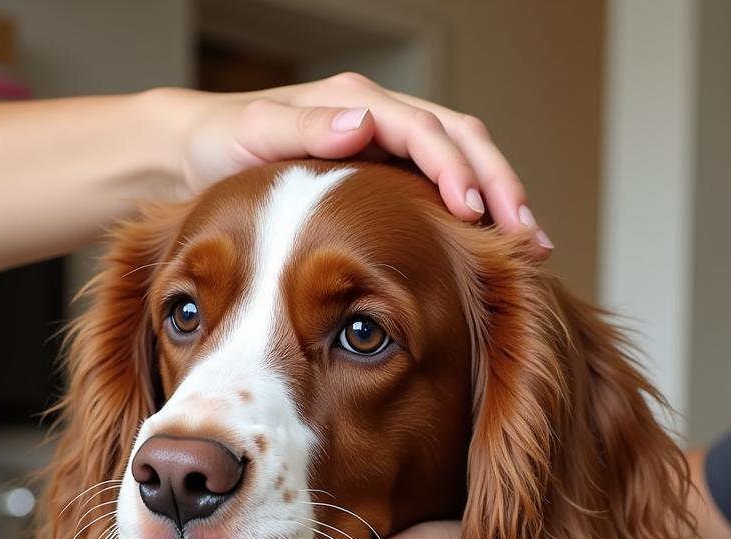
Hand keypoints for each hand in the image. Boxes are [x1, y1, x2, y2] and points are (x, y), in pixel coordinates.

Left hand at [158, 73, 552, 256]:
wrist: (201, 151)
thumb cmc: (223, 146)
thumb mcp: (253, 133)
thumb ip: (305, 128)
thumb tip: (362, 124)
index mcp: (355, 103)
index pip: (426, 132)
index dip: (455, 171)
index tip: (474, 213)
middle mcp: (380, 117)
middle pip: (462, 142)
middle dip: (500, 187)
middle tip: (527, 236)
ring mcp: (388, 143)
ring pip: (464, 162)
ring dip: (500, 200)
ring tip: (529, 244)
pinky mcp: (388, 171)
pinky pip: (444, 185)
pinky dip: (476, 211)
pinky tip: (492, 244)